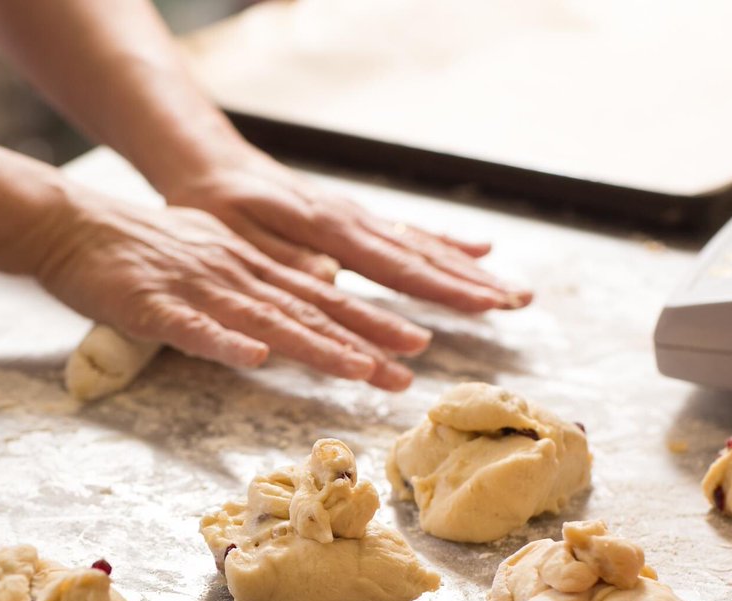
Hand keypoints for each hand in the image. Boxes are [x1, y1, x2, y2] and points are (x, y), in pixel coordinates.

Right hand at [31, 186, 434, 389]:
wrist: (74, 226)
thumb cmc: (138, 249)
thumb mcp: (209, 253)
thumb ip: (251, 281)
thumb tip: (292, 306)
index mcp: (249, 266)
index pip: (321, 299)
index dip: (369, 323)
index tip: (414, 347)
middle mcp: (235, 273)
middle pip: (309, 310)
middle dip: (364, 340)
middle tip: (410, 368)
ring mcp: (196, 288)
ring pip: (265, 319)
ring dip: (314, 345)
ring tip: (358, 368)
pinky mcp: (152, 306)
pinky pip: (192, 326)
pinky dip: (225, 341)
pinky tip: (255, 357)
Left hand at [159, 149, 532, 311]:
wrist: (212, 164)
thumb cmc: (219, 206)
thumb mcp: (238, 237)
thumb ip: (285, 259)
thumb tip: (331, 280)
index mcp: (327, 228)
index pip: (395, 265)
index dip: (442, 287)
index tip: (484, 303)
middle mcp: (352, 220)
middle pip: (422, 255)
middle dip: (472, 282)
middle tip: (519, 303)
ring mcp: (356, 217)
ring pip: (421, 244)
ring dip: (468, 269)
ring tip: (511, 291)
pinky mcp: (352, 218)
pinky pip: (406, 232)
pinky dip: (443, 242)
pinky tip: (476, 250)